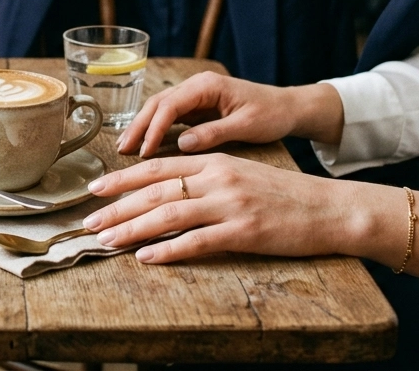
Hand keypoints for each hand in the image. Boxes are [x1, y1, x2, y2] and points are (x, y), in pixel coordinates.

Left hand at [84, 154, 418, 276]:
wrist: (330, 208)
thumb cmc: (283, 194)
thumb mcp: (240, 173)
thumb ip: (205, 178)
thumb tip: (166, 190)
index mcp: (215, 162)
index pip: (158, 168)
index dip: (123, 179)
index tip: (96, 190)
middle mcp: (218, 178)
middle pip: (155, 192)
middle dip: (117, 207)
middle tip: (88, 221)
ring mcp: (230, 205)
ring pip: (169, 215)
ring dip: (132, 229)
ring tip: (107, 241)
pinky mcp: (244, 232)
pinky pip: (198, 242)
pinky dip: (169, 250)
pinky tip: (147, 257)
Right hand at [115, 73, 343, 157]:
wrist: (288, 106)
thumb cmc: (272, 114)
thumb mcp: (246, 126)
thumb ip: (214, 133)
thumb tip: (182, 144)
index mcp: (207, 85)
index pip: (170, 105)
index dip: (153, 128)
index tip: (143, 152)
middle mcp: (197, 85)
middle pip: (157, 103)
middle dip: (138, 126)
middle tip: (122, 150)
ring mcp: (195, 94)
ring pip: (159, 109)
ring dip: (142, 127)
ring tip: (126, 149)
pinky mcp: (197, 106)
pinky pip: (169, 116)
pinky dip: (155, 129)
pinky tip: (144, 145)